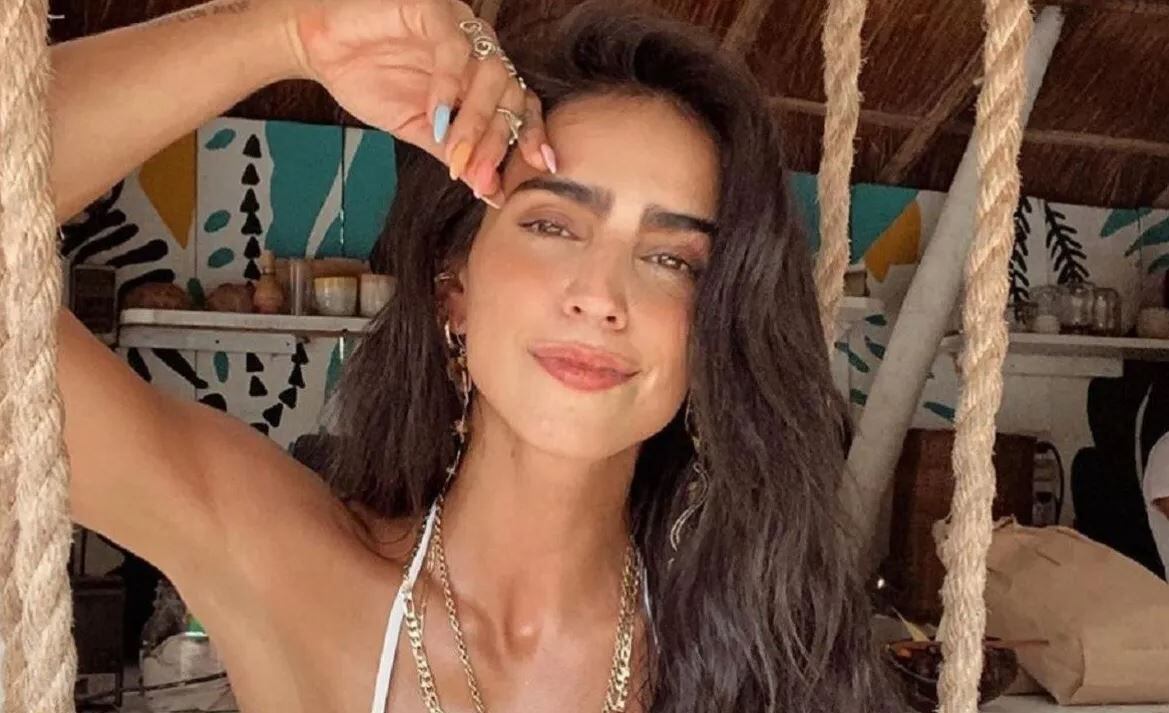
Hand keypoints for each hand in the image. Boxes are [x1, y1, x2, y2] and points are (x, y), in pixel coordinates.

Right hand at [282, 0, 552, 202]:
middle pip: (511, 94)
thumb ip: (453, 154)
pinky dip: (449, 85)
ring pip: (491, 71)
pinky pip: (454, 46)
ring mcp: (459, 28)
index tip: (540, 168)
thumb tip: (487, 192)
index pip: (520, 105)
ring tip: (455, 153)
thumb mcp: (418, 130)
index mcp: (480, 78)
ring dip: (477, 120)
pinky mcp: (433, 9)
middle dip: (498, 142)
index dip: (532, 135)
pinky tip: (435, 115)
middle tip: (481, 177)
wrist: (321, 49)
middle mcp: (478, 51)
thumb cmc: (370, 80)